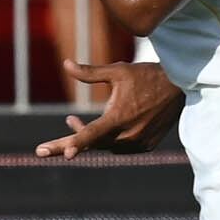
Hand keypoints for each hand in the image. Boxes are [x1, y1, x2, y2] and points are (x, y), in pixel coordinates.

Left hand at [37, 57, 185, 155]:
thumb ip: (90, 72)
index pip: (93, 133)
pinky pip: (119, 147)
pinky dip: (107, 139)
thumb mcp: (118, 71)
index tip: (65, 154)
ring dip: (87, 136)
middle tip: (40, 151)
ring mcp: (138, 144)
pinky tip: (100, 127)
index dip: (76, 143)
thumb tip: (66, 64)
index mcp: (120, 117)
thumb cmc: (146, 76)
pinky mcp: (145, 146)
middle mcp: (128, 135)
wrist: (179, 88)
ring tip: (71, 121)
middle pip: (91, 144)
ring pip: (104, 146)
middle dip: (66, 144)